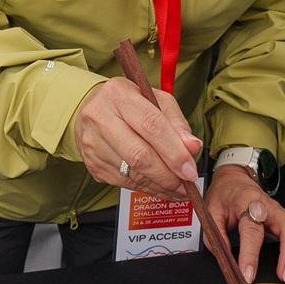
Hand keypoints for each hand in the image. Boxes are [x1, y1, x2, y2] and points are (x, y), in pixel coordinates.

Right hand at [72, 79, 201, 201]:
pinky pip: (124, 183)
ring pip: (132, 173)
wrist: (93, 110)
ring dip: (160, 186)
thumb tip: (192, 147)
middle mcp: (100, 117)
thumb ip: (177, 124)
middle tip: (186, 185)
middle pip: (139, 155)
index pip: (151, 126)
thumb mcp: (157, 101)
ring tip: (178, 189)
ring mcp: (93, 143)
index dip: (174, 152)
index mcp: (119, 94)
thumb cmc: (130, 103)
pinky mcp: (92, 164)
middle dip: (168, 175)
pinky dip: (147, 188)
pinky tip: (161, 187)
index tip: (190, 169)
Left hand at [205, 162, 284, 283]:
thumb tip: (225, 260)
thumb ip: (215, 236)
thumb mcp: (210, 211)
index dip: (250, 255)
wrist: (235, 180)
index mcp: (247, 203)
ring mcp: (282, 212)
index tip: (248, 275)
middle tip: (283, 277)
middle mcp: (270, 206)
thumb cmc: (225, 196)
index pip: (252, 230)